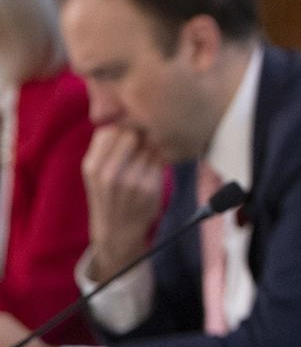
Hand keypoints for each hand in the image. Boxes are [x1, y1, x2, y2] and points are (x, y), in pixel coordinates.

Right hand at [81, 125, 165, 279]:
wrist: (118, 231)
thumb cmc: (108, 196)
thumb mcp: (95, 172)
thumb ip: (105, 146)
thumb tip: (124, 115)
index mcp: (92, 166)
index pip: (111, 129)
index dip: (124, 125)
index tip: (132, 128)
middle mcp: (109, 173)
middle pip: (132, 134)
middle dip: (142, 132)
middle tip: (148, 136)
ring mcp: (131, 181)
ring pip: (149, 145)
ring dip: (155, 143)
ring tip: (153, 148)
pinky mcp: (150, 188)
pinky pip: (161, 160)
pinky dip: (162, 156)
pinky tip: (160, 160)